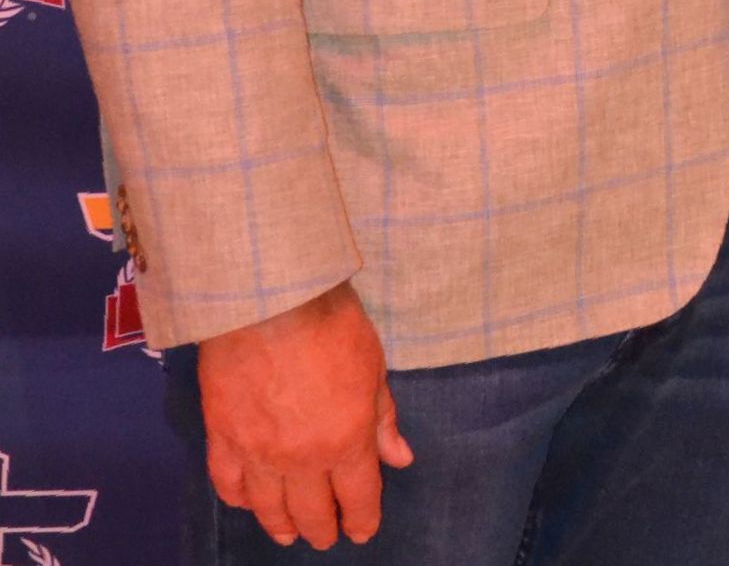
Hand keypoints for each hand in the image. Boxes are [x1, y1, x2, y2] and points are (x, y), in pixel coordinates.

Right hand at [198, 281, 412, 548]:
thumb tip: (400, 458)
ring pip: (269, 509)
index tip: (363, 530)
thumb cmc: (332, 323)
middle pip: (312, 512)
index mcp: (347, 440)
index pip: (358, 497)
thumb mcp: (373, 365)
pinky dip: (240, 500)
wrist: (270, 297)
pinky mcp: (222, 437)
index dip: (362, 519)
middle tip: (327, 536)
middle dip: (323, 529)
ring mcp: (258, 452)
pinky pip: (228, 484)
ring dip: (282, 526)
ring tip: (289, 534)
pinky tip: (249, 503)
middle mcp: (302, 458)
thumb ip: (383, 418)